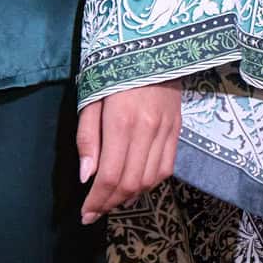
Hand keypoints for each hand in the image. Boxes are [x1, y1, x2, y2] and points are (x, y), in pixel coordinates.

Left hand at [76, 81, 181, 222]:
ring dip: (129, 197)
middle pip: (130, 183)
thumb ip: (87, 138)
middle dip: (110, 204)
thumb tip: (86, 177)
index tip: (85, 215)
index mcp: (121, 122)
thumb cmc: (113, 70)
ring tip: (111, 202)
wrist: (152, 47)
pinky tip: (135, 188)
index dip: (97, 201)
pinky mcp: (177, 130)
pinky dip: (149, 184)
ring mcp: (166, 131)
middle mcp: (147, 130)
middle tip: (95, 212)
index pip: (109, 175)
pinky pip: (166, 168)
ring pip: (150, 180)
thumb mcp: (91, 98)